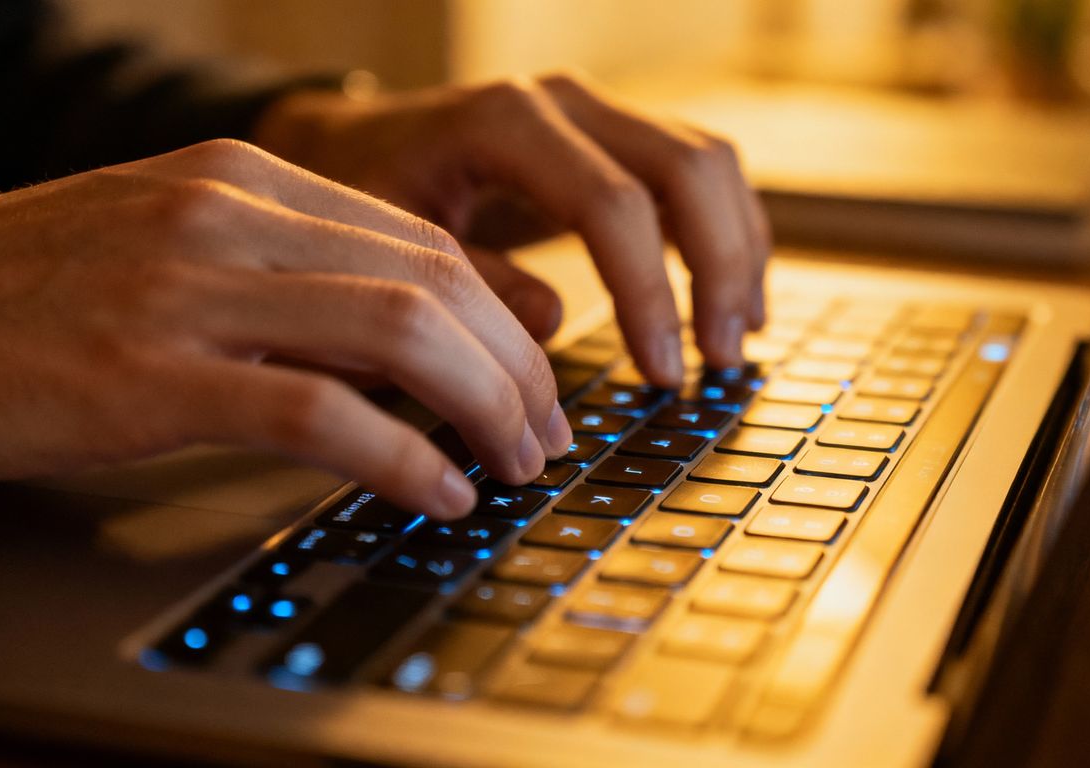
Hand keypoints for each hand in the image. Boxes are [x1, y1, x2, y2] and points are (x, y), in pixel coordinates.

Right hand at [0, 140, 571, 518]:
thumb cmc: (13, 300)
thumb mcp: (166, 257)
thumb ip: (281, 285)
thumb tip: (398, 354)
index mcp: (241, 180)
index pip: (423, 242)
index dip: (504, 319)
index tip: (533, 381)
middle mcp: (227, 213)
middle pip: (435, 282)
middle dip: (517, 368)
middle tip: (544, 436)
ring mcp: (187, 286)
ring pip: (399, 331)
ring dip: (482, 407)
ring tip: (512, 466)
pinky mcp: (145, 371)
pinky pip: (317, 409)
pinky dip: (399, 456)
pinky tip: (434, 493)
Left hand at [254, 73, 770, 385]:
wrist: (352, 143)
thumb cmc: (362, 196)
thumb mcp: (390, 250)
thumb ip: (469, 289)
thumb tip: (552, 329)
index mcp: (505, 122)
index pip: (611, 204)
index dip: (649, 293)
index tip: (661, 375)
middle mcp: (564, 103)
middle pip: (688, 167)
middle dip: (718, 269)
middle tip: (721, 360)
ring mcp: (596, 113)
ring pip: (709, 162)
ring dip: (737, 252)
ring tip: (736, 340)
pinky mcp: (613, 138)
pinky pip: (697, 175)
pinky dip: (726, 235)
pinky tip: (731, 300)